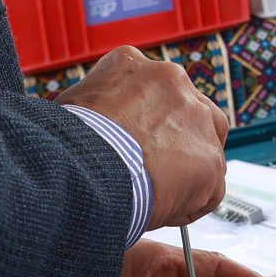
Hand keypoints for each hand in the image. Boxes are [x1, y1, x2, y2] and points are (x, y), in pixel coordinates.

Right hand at [58, 47, 230, 227]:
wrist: (82, 168)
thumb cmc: (64, 144)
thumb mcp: (71, 108)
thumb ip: (96, 109)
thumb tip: (91, 130)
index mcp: (132, 64)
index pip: (151, 90)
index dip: (144, 122)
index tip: (133, 143)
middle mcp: (171, 80)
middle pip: (186, 111)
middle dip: (175, 139)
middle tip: (152, 169)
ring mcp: (196, 117)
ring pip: (204, 146)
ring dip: (187, 170)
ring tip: (158, 194)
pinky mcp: (210, 158)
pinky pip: (208, 188)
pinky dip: (189, 204)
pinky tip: (161, 212)